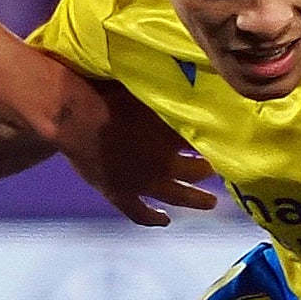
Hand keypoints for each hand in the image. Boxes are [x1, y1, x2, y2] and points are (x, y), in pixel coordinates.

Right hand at [49, 76, 216, 226]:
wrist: (74, 119)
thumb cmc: (106, 93)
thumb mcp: (144, 87)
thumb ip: (167, 91)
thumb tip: (188, 79)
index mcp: (173, 135)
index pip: (204, 139)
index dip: (216, 140)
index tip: (226, 140)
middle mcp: (164, 163)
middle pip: (195, 170)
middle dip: (208, 169)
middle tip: (216, 169)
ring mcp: (143, 183)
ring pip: (177, 196)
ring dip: (196, 200)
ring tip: (210, 203)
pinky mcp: (120, 195)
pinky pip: (140, 213)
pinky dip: (153, 218)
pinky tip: (165, 220)